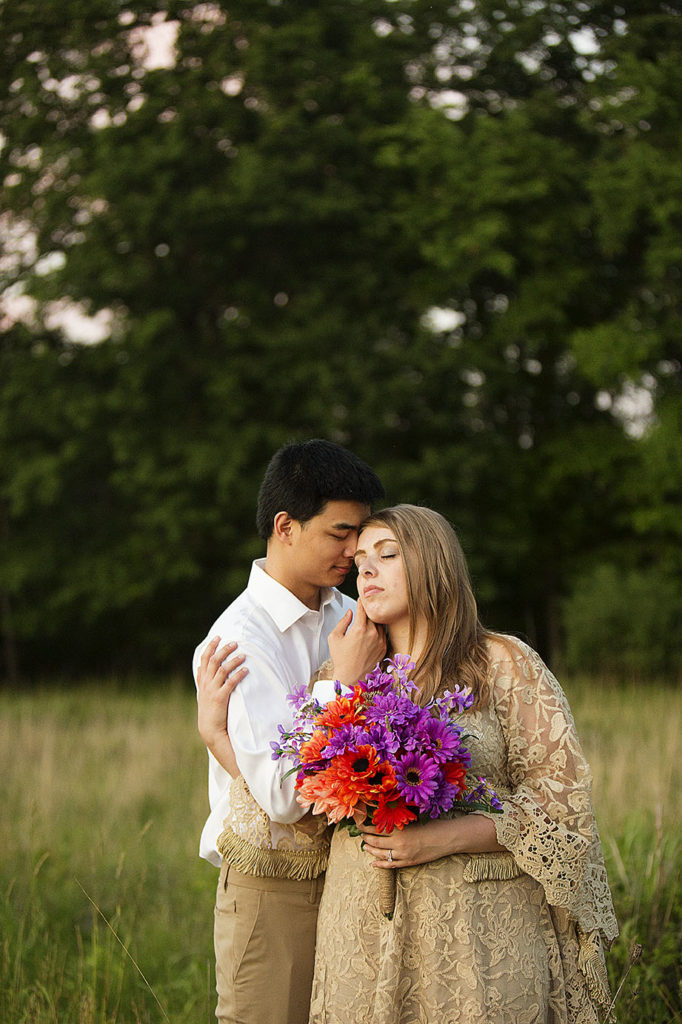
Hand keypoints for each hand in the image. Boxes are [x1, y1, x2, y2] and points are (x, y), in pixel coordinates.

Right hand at [196, 637, 247, 776]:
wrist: (210, 730)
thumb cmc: (210, 711)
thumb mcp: (203, 694)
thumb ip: (204, 680)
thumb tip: (203, 668)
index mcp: (202, 681)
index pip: (203, 659)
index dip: (210, 647)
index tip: (217, 637)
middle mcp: (206, 684)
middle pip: (213, 661)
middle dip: (223, 650)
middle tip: (234, 642)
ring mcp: (212, 691)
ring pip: (221, 670)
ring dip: (232, 661)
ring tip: (243, 655)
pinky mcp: (220, 698)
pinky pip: (229, 683)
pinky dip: (238, 675)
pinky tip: (246, 670)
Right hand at [328, 600, 385, 686]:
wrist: (351, 678)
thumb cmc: (341, 659)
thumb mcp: (334, 638)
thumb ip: (343, 622)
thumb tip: (350, 613)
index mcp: (359, 629)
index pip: (363, 609)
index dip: (361, 602)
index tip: (361, 599)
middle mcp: (372, 634)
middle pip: (373, 616)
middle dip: (368, 613)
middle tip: (364, 611)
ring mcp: (380, 641)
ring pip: (380, 624)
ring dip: (374, 622)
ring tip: (368, 623)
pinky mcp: (384, 648)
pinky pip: (383, 634)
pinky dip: (379, 631)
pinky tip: (372, 634)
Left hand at [360, 814, 505, 868]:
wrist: (447, 839)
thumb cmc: (432, 824)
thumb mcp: (414, 818)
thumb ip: (400, 818)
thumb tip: (386, 813)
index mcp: (400, 830)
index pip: (376, 828)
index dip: (366, 826)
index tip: (359, 822)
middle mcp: (399, 844)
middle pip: (376, 841)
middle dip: (366, 837)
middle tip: (360, 833)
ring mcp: (403, 855)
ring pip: (381, 854)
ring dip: (371, 850)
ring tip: (364, 846)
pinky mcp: (409, 863)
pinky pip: (391, 865)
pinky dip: (380, 864)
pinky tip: (373, 863)